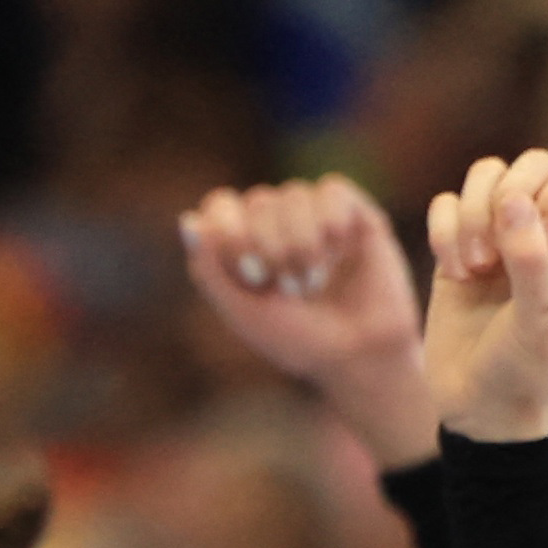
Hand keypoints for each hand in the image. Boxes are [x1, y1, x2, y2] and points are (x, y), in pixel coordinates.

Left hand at [180, 175, 435, 465]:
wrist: (360, 358)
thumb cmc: (299, 341)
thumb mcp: (243, 312)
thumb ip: (208, 269)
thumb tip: (187, 222)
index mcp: (246, 244)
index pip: (221, 206)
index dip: (230, 230)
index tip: (250, 273)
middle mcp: (280, 224)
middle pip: (259, 201)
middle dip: (270, 246)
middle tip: (288, 290)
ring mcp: (318, 217)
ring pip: (295, 194)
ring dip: (301, 242)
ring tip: (313, 283)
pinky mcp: (356, 216)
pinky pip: (333, 189)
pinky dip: (331, 221)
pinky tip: (339, 251)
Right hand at [423, 149, 547, 446]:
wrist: (479, 410)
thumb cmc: (524, 371)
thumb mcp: (539, 320)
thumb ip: (531, 258)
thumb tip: (511, 197)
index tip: (540, 243)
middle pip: (533, 165)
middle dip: (506, 196)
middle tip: (492, 255)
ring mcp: (503, 236)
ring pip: (486, 175)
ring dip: (471, 214)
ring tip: (472, 268)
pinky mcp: (460, 247)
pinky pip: (447, 203)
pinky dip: (444, 230)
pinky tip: (452, 273)